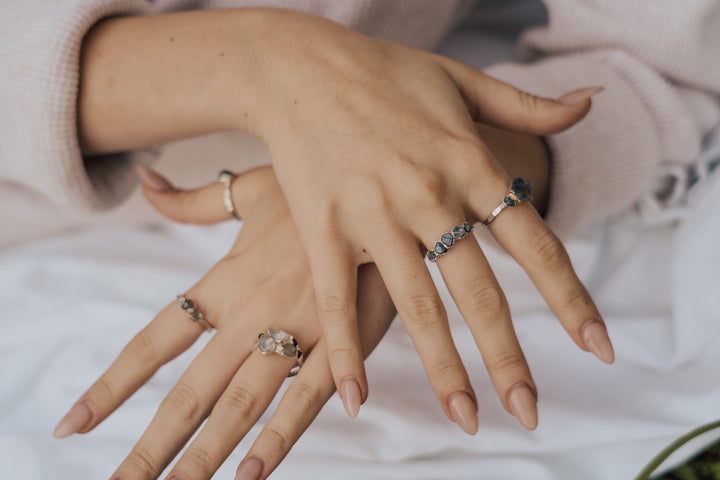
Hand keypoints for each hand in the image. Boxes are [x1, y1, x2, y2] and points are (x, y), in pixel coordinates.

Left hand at [53, 166, 395, 479]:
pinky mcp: (340, 343)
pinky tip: (251, 474)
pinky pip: (307, 397)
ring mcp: (295, 330)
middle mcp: (249, 313)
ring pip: (241, 404)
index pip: (154, 341)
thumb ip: (192, 201)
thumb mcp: (249, 191)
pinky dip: (280, 437)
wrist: (378, 192)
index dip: (112, 385)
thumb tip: (144, 181)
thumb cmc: (311, 193)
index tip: (73, 425)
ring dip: (207, 454)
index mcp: (224, 282)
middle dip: (153, 445)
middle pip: (190, 390)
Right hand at [250, 10, 612, 429]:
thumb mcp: (463, 79)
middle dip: (510, 358)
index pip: (535, 244)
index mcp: (469, 162)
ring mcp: (373, 215)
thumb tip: (592, 101)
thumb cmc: (384, 72)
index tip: (598, 347)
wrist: (299, 65)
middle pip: (480, 292)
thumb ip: (529, 104)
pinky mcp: (323, 229)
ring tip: (466, 419)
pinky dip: (347, 351)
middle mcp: (428, 196)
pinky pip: (338, 299)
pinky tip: (356, 398)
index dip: (571, 299)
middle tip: (530, 412)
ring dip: (444, 370)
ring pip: (416, 307)